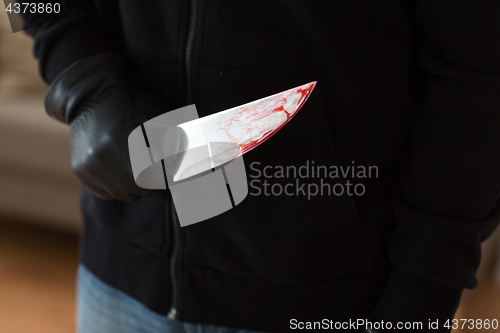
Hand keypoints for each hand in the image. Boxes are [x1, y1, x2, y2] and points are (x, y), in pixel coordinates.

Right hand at [45, 53, 166, 200]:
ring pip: (124, 194)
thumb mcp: (157, 116)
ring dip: (135, 185)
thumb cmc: (132, 102)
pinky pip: (107, 193)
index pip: (156, 177)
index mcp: (126, 144)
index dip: (166, 175)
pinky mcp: (80, 172)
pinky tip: (119, 166)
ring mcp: (90, 167)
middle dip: (151, 182)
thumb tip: (186, 167)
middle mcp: (104, 158)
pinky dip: (117, 186)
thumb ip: (173, 143)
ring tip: (136, 165)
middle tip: (154, 167)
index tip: (169, 168)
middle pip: (140, 190)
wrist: (91, 94)